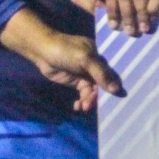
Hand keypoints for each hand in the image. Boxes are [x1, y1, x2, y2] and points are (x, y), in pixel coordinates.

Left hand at [0, 7, 123, 111]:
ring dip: (89, 100)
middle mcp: (96, 67)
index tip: (114, 99)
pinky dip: (82, 100)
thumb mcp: (85, 60)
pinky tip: (78, 106)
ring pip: (93, 91)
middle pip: (103, 85)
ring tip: (83, 107)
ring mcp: (86, 75)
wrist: (42, 51)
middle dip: (98, 96)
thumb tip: (117, 89)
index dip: (114, 86)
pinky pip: (84, 93)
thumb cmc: (65, 50)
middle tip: (90, 105)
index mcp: (101, 58)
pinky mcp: (76, 82)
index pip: (112, 74)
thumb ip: (100, 74)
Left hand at [72, 0, 158, 37]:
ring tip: (143, 29)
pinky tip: (154, 22)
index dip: (111, 11)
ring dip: (140, 15)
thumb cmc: (140, 20)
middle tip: (130, 33)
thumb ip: (96, 7)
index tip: (113, 27)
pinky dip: (153, 11)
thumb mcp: (116, 15)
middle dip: (126, 16)